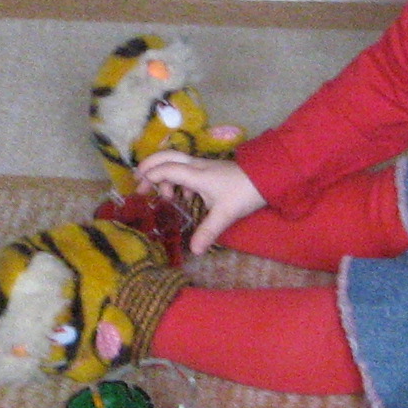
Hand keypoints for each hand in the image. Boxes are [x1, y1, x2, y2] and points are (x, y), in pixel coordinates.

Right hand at [134, 150, 261, 254]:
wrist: (268, 176)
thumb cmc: (244, 192)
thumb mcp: (225, 214)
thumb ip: (208, 231)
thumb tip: (194, 251)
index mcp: (196, 174)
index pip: (166, 170)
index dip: (150, 177)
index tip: (140, 191)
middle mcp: (197, 166)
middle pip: (167, 156)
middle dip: (150, 166)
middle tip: (139, 183)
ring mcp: (204, 166)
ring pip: (176, 160)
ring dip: (164, 173)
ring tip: (164, 196)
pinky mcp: (211, 169)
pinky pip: (187, 167)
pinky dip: (178, 177)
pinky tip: (184, 195)